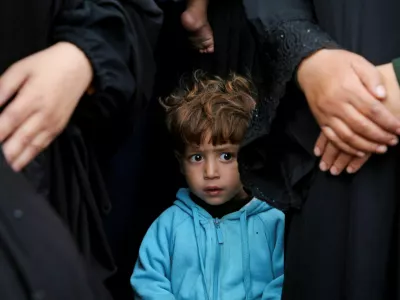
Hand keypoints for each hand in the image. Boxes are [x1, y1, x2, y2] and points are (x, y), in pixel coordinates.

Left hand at [0, 42, 92, 170]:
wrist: (79, 66)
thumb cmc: (47, 65)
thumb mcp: (21, 69)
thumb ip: (3, 88)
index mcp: (32, 98)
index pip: (8, 121)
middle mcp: (43, 115)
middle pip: (20, 139)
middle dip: (6, 151)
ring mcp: (53, 123)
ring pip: (33, 146)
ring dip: (18, 158)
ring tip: (8, 167)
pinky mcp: (60, 127)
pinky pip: (44, 144)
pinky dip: (32, 154)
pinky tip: (22, 161)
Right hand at [314, 61, 399, 174]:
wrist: (310, 67)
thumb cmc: (337, 63)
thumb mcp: (358, 62)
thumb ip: (372, 78)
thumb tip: (382, 96)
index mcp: (348, 89)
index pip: (372, 110)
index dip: (388, 122)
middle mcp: (336, 104)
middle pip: (361, 126)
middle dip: (380, 136)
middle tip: (394, 141)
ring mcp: (327, 114)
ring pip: (347, 136)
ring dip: (365, 146)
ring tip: (381, 149)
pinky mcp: (320, 121)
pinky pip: (333, 139)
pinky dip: (346, 148)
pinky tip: (359, 152)